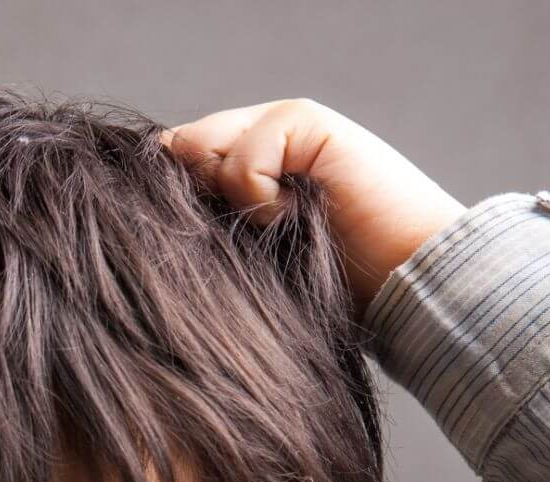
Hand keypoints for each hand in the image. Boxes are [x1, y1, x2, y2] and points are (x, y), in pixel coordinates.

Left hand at [159, 99, 465, 320]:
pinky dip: (260, 201)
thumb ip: (203, 220)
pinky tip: (296, 217)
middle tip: (247, 236)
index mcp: (239, 169)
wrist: (403, 285)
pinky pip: (242, 161)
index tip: (204, 246)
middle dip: (192, 202)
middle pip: (174, 153)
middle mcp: (255, 138)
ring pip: (198, 151)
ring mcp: (280, 124)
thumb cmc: (327, 292)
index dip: (170, 203)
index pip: (169, 165)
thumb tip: (146, 197)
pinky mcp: (303, 121)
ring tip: (276, 228)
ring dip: (229, 203)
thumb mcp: (247, 261)